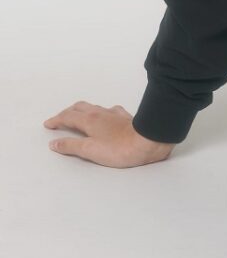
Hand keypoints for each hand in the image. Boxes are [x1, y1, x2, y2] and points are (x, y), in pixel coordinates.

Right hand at [43, 101, 175, 167]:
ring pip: (94, 107)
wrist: (147, 141)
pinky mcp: (126, 117)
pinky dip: (101, 113)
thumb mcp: (90, 150)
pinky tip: (105, 117)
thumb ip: (71, 146)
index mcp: (90, 120)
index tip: (48, 124)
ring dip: (83, 111)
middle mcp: (101, 113)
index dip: (56, 120)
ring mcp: (114, 114)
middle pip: (80, 107)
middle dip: (68, 112)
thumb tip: (54, 143)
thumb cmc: (118, 149)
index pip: (68, 116)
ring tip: (78, 117)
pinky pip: (109, 111)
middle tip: (60, 119)